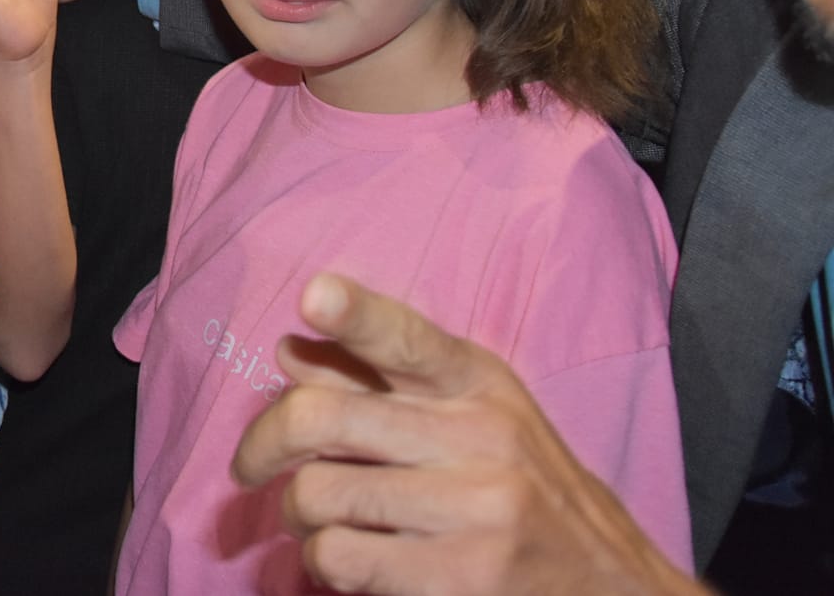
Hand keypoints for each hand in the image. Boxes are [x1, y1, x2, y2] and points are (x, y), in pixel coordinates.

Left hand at [231, 274, 696, 595]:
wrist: (613, 586)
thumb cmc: (527, 493)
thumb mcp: (475, 419)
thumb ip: (383, 385)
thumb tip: (292, 352)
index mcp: (479, 383)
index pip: (408, 338)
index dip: (357, 313)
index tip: (313, 295)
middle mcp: (481, 437)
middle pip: (323, 417)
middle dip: (262, 444)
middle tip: (249, 467)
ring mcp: (476, 511)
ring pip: (318, 494)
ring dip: (296, 515)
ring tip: (315, 522)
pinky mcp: (462, 579)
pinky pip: (340, 557)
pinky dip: (324, 562)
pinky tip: (346, 560)